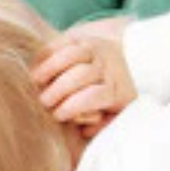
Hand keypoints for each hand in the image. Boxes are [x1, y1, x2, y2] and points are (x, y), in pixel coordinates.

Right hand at [31, 21, 136, 138]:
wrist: (134, 60)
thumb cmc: (118, 96)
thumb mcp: (119, 113)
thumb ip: (103, 125)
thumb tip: (84, 130)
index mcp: (115, 89)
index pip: (91, 97)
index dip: (71, 107)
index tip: (57, 115)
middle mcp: (105, 67)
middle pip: (79, 76)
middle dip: (58, 90)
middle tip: (44, 102)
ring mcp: (94, 50)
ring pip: (69, 55)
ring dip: (49, 68)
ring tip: (35, 81)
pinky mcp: (83, 39)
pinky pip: (63, 42)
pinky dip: (47, 52)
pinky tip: (36, 65)